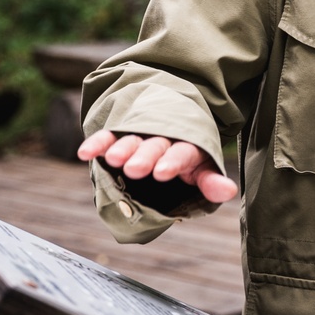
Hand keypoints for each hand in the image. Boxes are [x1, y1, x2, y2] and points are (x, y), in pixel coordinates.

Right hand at [77, 131, 240, 203]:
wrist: (170, 122)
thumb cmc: (188, 156)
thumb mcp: (202, 168)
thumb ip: (210, 181)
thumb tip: (229, 191)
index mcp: (188, 146)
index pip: (182, 152)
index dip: (173, 161)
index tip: (162, 172)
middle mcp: (164, 138)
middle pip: (155, 145)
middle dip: (145, 156)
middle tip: (135, 168)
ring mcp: (141, 136)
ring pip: (132, 140)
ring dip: (123, 149)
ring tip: (113, 159)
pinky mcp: (121, 135)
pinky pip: (110, 137)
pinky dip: (99, 143)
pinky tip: (86, 152)